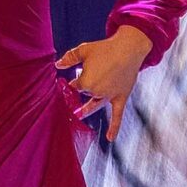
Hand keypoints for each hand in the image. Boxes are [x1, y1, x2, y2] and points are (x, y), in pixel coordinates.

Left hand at [55, 24, 149, 140]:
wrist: (128, 48)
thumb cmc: (105, 48)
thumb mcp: (84, 50)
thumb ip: (69, 58)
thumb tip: (57, 64)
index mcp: (86, 82)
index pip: (76, 85)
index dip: (74, 81)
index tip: (72, 79)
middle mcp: (96, 91)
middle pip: (87, 93)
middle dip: (85, 87)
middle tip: (85, 83)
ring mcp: (109, 96)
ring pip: (96, 103)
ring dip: (87, 109)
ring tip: (80, 113)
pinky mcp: (121, 97)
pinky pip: (117, 115)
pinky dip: (113, 127)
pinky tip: (109, 138)